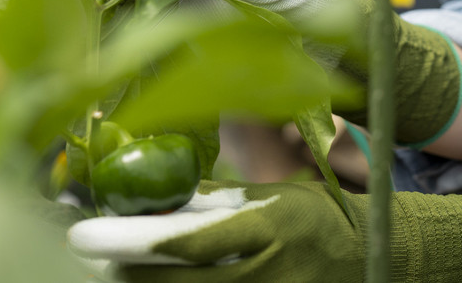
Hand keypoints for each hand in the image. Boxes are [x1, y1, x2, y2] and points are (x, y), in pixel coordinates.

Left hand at [67, 178, 461, 282]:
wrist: (377, 257)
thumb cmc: (322, 212)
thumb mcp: (280, 190)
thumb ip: (229, 197)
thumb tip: (164, 188)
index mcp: (274, 224)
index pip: (190, 240)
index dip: (133, 242)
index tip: (84, 235)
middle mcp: (268, 271)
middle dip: (125, 271)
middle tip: (90, 248)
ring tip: (115, 265)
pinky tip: (153, 280)